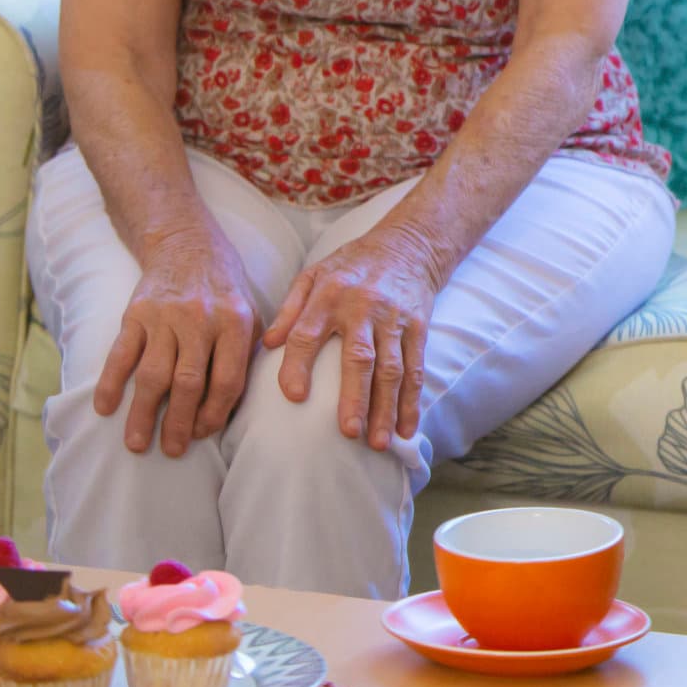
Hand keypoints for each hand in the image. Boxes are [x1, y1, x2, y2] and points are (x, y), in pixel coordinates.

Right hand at [94, 228, 259, 456]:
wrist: (188, 246)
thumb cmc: (224, 292)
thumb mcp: (250, 316)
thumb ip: (244, 356)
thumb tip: (230, 411)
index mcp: (235, 323)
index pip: (227, 379)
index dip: (215, 412)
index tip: (204, 435)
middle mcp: (199, 320)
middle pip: (187, 382)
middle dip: (179, 423)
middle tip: (172, 451)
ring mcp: (164, 317)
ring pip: (152, 374)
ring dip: (143, 414)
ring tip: (138, 444)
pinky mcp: (135, 314)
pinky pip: (120, 354)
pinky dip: (109, 383)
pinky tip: (104, 409)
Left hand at [263, 229, 443, 451]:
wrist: (408, 245)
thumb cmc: (352, 265)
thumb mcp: (313, 274)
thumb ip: (290, 308)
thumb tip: (268, 343)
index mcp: (329, 296)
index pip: (308, 333)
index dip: (299, 365)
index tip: (294, 397)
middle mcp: (363, 309)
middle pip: (359, 358)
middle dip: (355, 398)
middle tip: (348, 433)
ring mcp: (395, 321)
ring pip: (392, 369)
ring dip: (387, 408)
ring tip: (379, 441)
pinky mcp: (418, 328)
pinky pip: (416, 368)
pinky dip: (413, 400)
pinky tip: (409, 428)